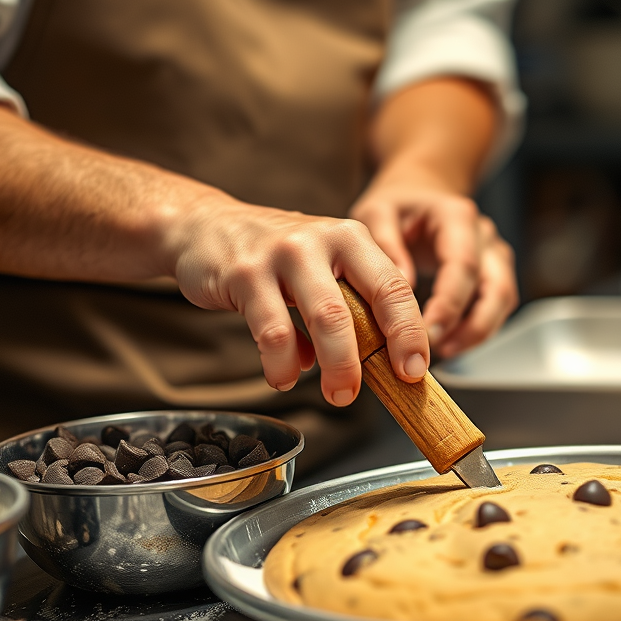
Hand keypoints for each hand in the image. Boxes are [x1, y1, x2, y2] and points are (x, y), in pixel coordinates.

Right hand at [165, 196, 429, 404]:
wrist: (205, 226)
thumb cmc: (276, 256)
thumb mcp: (323, 266)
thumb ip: (352, 303)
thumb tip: (384, 363)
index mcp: (351, 239)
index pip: (394, 287)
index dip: (409, 333)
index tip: (415, 371)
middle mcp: (321, 240)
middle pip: (356, 310)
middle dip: (364, 362)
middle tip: (363, 394)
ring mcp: (282, 255)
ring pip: (321, 321)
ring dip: (332, 368)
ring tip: (332, 394)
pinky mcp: (244, 274)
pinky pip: (272, 332)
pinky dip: (282, 365)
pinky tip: (283, 376)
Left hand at [350, 179, 517, 357]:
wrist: (416, 194)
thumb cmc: (395, 206)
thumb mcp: (375, 213)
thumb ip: (384, 242)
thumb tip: (402, 282)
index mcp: (457, 217)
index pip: (463, 266)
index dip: (449, 304)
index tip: (426, 333)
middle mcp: (483, 235)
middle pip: (495, 288)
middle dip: (469, 327)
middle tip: (435, 350)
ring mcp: (492, 254)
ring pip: (503, 300)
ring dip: (478, 333)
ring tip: (443, 351)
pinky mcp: (492, 273)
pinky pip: (496, 307)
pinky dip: (477, 329)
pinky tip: (449, 343)